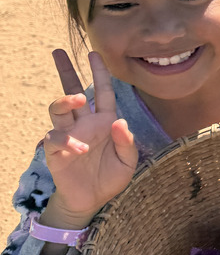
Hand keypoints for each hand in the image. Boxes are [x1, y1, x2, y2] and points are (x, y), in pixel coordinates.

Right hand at [42, 49, 137, 228]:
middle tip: (58, 52)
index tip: (94, 53)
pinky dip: (67, 141)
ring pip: (58, 109)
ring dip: (66, 101)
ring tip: (78, 99)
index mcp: (104, 121)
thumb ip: (127, 142)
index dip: (99, 73)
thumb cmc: (111, 177)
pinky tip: (81, 149)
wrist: (92, 201)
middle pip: (71, 92)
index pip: (102, 92)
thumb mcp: (128, 162)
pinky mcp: (56, 152)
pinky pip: (56, 138)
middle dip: (66, 71)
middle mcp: (84, 124)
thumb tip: (119, 121)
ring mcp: (68, 135)